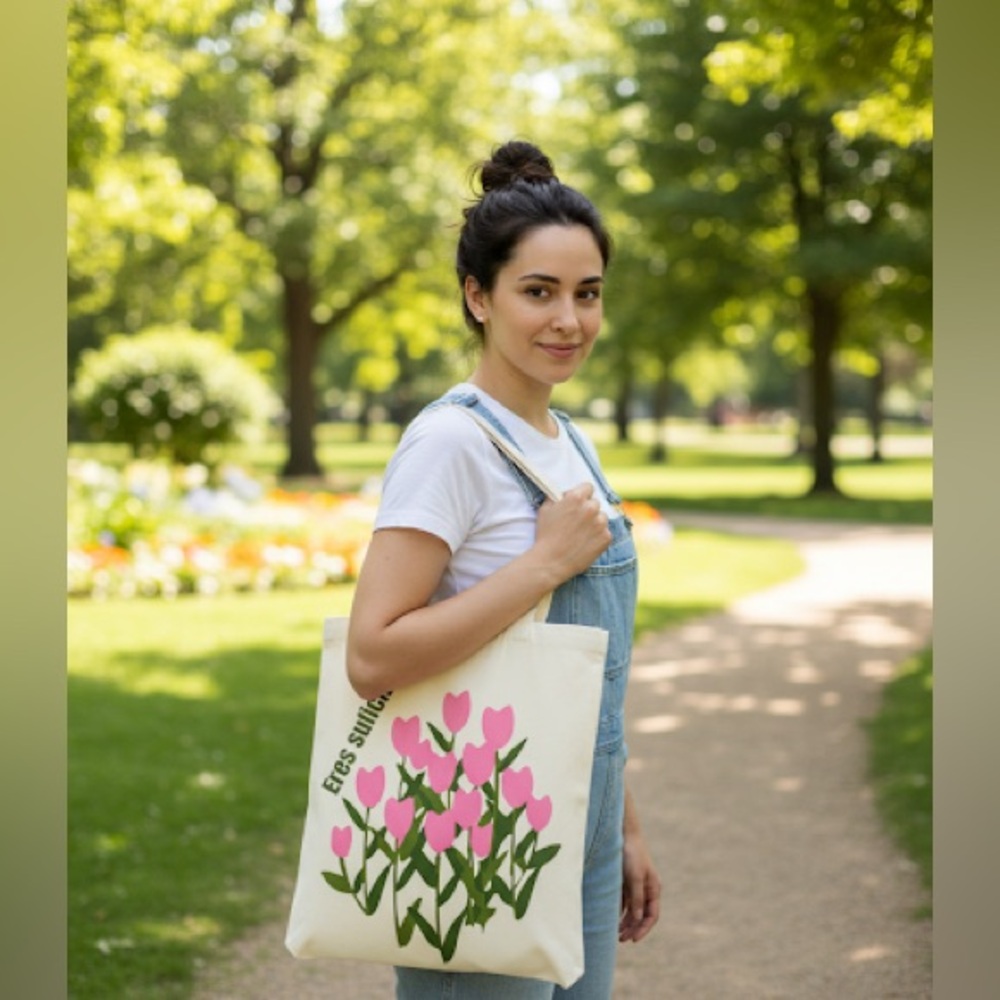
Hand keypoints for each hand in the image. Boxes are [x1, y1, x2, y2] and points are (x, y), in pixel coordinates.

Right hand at [533, 482, 611, 581]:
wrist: (551, 561)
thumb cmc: (545, 535)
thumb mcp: (545, 509)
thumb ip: (557, 497)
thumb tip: (563, 494)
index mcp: (576, 498)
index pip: (588, 487)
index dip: (582, 494)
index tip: (578, 502)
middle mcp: (591, 508)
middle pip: (595, 503)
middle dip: (587, 509)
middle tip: (577, 521)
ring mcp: (600, 524)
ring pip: (602, 517)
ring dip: (595, 522)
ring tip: (581, 534)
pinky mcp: (606, 538)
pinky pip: (605, 533)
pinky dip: (598, 537)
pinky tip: (585, 543)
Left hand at [619, 825, 660, 943]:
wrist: (623, 833)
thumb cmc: (632, 853)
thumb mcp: (635, 876)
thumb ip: (637, 897)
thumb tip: (639, 918)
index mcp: (653, 888)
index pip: (652, 915)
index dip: (644, 929)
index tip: (634, 939)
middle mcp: (646, 889)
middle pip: (642, 915)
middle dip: (633, 928)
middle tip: (621, 940)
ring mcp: (636, 885)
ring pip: (632, 910)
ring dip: (626, 922)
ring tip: (616, 933)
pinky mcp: (626, 881)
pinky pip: (624, 901)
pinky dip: (620, 911)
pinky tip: (612, 919)